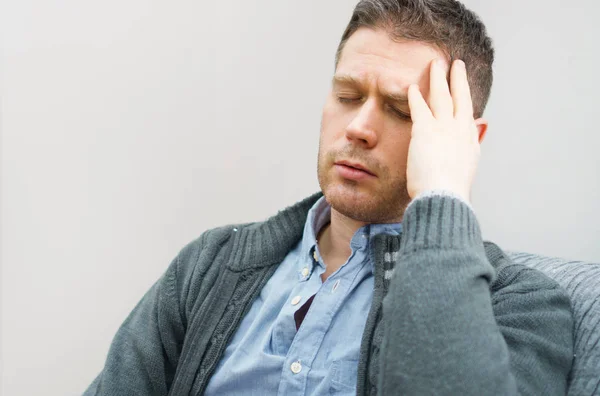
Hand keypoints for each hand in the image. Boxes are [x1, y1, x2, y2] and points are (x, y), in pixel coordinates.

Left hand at [406, 59, 480, 204]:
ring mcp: (444, 127)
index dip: (465, 97)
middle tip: (455, 63)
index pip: (467, 112)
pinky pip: (419, 107)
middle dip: (457, 78)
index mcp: (470, 141)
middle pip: (460, 96)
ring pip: (441, 95)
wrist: (444, 195)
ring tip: (435, 64)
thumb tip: (480, 126)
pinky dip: (415, 96)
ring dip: (438, 77)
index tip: (462, 85)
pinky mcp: (426, 130)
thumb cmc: (451, 190)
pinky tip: (411, 87)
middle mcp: (461, 129)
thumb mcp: (467, 165)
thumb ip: (472, 143)